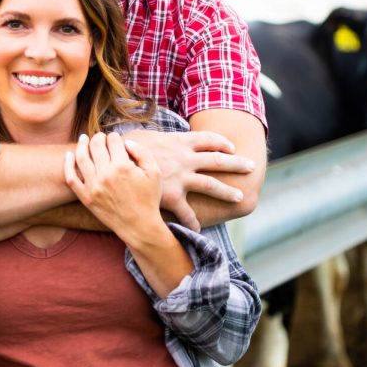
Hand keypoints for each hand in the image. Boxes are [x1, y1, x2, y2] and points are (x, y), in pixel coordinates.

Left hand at [64, 132, 164, 240]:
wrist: (139, 225)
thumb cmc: (148, 199)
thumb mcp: (155, 173)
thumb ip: (143, 152)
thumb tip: (126, 142)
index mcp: (123, 166)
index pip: (113, 140)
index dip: (115, 137)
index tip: (116, 140)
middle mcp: (106, 174)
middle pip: (96, 145)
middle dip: (99, 137)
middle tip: (101, 138)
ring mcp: (93, 186)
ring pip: (81, 157)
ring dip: (82, 144)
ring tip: (84, 139)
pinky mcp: (85, 197)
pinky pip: (71, 178)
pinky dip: (67, 164)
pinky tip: (68, 155)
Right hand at [124, 129, 254, 230]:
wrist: (115, 162)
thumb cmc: (125, 147)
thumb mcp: (144, 137)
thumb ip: (156, 140)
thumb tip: (154, 138)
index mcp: (180, 142)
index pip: (208, 139)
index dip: (222, 143)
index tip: (231, 148)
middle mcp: (185, 159)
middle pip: (218, 160)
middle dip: (237, 164)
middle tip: (251, 167)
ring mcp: (181, 178)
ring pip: (211, 185)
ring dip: (228, 192)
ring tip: (240, 198)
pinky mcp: (172, 196)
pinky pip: (187, 213)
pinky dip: (194, 222)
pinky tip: (199, 230)